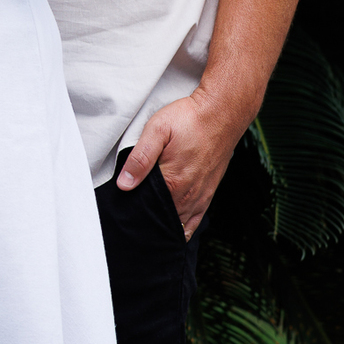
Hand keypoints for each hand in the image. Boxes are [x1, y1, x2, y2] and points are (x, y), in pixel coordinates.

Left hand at [116, 87, 244, 237]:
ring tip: (146, 225)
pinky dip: (181, 229)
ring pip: (177, 224)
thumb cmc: (188, 119)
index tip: (122, 210)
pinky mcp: (208, 194)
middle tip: (131, 218)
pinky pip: (193, 222)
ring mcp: (199, 196)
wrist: (222, 113)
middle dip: (145, 220)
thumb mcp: (157, 130)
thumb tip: (124, 185)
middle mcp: (187, 194)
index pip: (146, 208)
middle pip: (160, 218)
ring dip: (162, 225)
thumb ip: (140, 158)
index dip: (132, 211)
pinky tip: (170, 230)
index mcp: (172, 181)